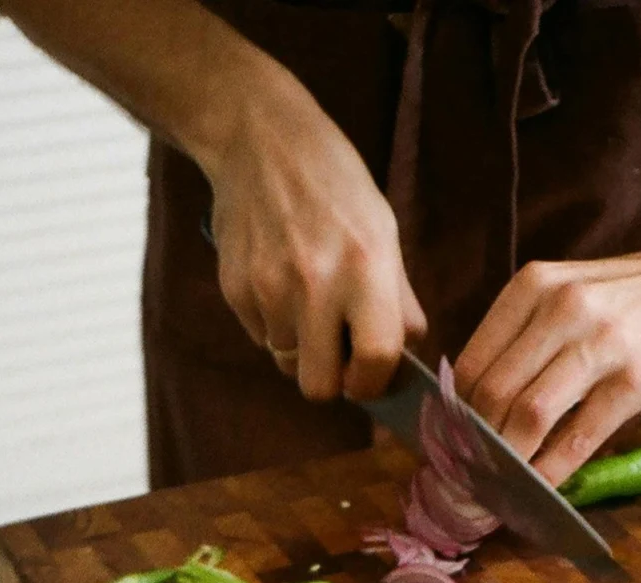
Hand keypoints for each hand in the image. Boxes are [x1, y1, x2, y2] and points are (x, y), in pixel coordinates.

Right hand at [205, 70, 424, 401]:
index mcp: (366, 268)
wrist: (258, 137)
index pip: (375, 360)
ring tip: (306, 302)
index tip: (369, 378)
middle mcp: (316, 283)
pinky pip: (260, 337)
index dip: (373, 383)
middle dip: (331, 379)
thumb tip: (405, 359)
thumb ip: (399, 300)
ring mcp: (268, 288)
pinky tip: (279, 282)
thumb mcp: (383, 231)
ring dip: (301, 347)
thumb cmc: (334, 185)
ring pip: (286, 363)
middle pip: (319, 386)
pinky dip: (273, 323)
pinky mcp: (235, 288)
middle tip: (337, 354)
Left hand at [453, 251, 640, 484]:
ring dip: (508, 462)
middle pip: (494, 394)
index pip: (471, 365)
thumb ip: (522, 337)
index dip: (454, 416)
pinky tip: (541, 489)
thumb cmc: (627, 298)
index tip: (451, 448)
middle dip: (475, 446)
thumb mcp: (565, 294)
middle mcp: (561, 310)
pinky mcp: (635, 379)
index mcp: (532, 288)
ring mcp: (601, 344)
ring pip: (530, 415)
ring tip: (498, 487)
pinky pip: (579, 436)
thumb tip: (474, 407)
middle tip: (469, 478)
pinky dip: (553, 469)